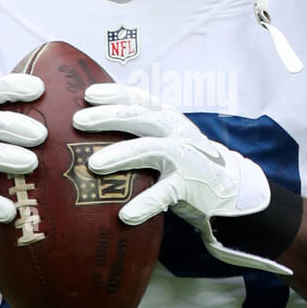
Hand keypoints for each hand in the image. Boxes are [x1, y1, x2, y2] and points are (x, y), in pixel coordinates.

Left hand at [72, 83, 288, 275]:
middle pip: (141, 117)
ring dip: (122, 155)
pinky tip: (126, 215)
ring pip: (150, 149)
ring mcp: (183, 157)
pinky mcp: (189, 184)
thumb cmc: (185, 162)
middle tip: (78, 121)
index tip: (87, 94)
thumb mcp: (165, 139)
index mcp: (167, 118)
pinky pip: (164, 193)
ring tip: (95, 164)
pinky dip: (145, 204)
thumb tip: (91, 130)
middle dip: (109, 117)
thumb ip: (139, 132)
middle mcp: (175, 131)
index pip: (140, 98)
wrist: (228, 188)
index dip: (115, 92)